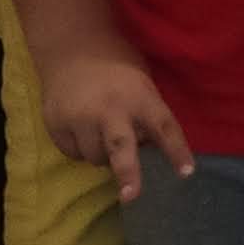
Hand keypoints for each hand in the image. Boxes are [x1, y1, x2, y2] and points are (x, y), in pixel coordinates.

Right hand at [35, 40, 193, 202]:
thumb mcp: (142, 84)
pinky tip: (82, 128)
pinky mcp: (56, 124)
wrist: (72, 48)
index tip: (187, 173)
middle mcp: (109, 108)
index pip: (164, 127)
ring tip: (103, 133)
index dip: (177, 151)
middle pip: (121, 146)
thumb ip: (147, 115)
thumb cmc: (117, 69)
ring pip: (95, 157)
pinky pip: (73, 153)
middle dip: (128, 173)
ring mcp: (79, 117)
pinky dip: (81, 149)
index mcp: (139, 97)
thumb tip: (152, 150)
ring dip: (103, 155)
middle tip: (131, 196)